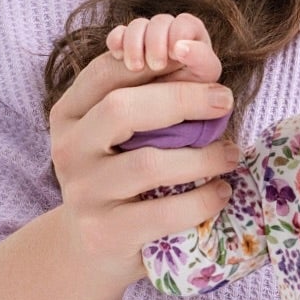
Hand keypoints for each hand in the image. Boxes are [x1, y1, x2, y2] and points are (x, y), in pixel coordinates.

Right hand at [47, 13, 237, 288]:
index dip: (158, 60)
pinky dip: (201, 200)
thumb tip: (199, 52)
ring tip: (231, 155)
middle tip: (224, 100)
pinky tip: (220, 193)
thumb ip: (151, 93)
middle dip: (182, 99)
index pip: (108, 71)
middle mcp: (68, 149)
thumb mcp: (124, 133)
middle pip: (122, 109)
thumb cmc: (122, 176)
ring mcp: (83, 192)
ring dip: (203, 157)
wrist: (93, 248)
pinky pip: (163, 212)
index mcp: (69, 113)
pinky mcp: (104, 232)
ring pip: (148, 163)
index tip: (206, 64)